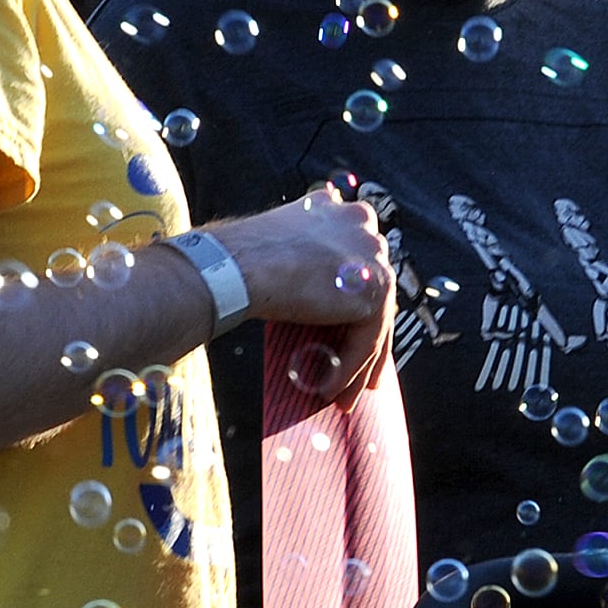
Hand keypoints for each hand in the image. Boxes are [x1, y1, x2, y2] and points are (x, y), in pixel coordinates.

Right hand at [210, 188, 394, 400]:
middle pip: (372, 293)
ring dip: (356, 363)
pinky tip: (329, 389)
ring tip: (340, 395)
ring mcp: (373, 257)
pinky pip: (366, 341)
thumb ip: (308, 254)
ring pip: (373, 321)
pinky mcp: (373, 291)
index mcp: (342, 212)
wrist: (233, 267)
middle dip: (363, 335)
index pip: (358, 263)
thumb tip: (309, 287)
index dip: (353, 301)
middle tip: (354, 370)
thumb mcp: (283, 244)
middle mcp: (365, 228)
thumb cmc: (240, 259)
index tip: (347, 328)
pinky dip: (348, 368)